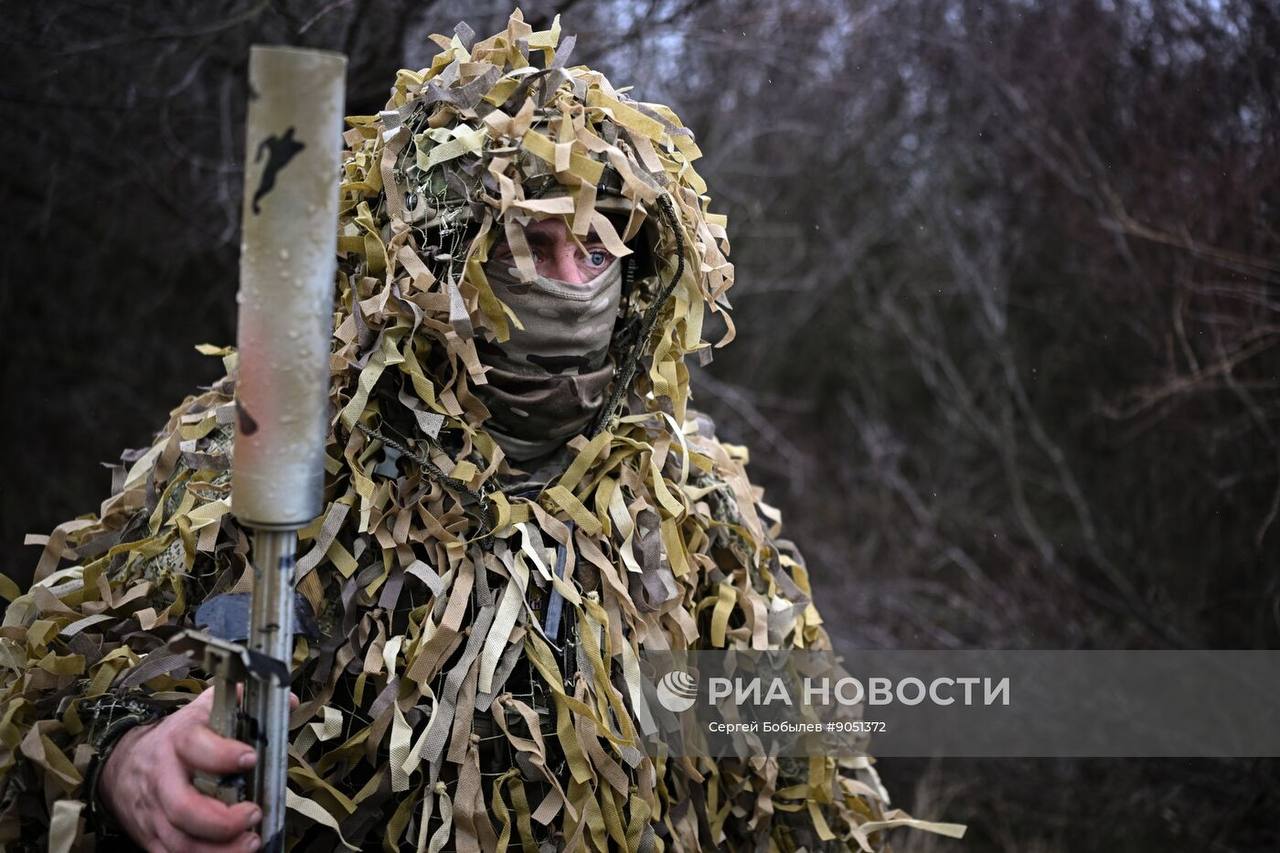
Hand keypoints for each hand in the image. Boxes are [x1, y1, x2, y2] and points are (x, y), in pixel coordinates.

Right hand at [98, 686, 263, 852]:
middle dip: (223, 820)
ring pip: (180, 842)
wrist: (122, 763)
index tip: (251, 758)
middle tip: (255, 814)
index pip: (196, 747)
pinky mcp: (151, 838)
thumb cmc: (176, 738)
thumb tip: (288, 702)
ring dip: (219, 850)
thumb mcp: (204, 710)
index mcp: (178, 741)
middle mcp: (163, 779)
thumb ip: (244, 702)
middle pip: (184, 808)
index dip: (223, 755)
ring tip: (252, 843)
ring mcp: (154, 813)